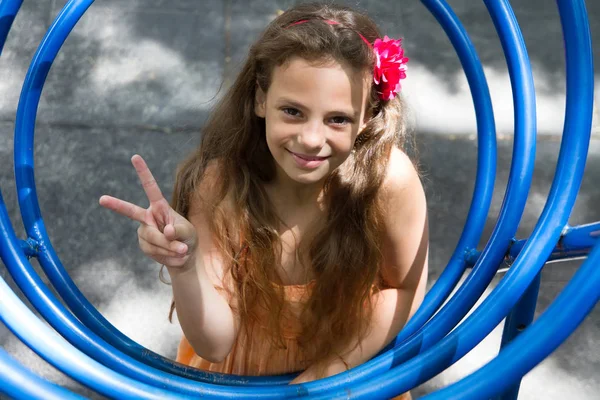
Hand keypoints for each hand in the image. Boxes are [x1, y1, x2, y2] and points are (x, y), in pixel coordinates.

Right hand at [99, 154, 197, 268]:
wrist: (184, 256)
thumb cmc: (188, 238)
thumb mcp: (189, 232)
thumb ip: (179, 231)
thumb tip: (166, 232)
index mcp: (160, 206)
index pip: (150, 187)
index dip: (143, 172)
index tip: (135, 156)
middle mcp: (147, 217)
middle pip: (132, 212)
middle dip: (116, 205)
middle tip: (101, 199)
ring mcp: (144, 231)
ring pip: (153, 239)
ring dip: (170, 247)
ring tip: (182, 249)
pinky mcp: (143, 245)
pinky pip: (155, 250)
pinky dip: (167, 254)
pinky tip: (174, 255)